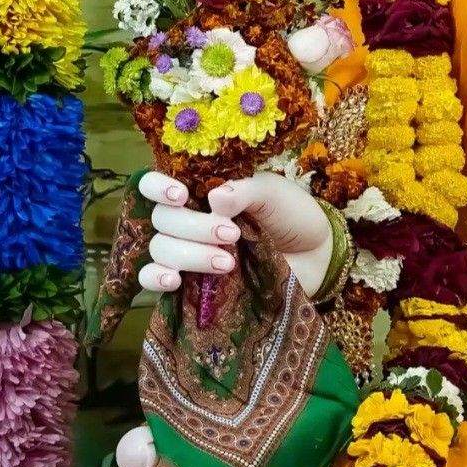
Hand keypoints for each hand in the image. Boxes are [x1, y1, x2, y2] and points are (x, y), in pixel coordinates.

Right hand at [138, 170, 333, 298]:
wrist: (314, 256)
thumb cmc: (292, 215)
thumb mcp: (274, 193)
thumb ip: (246, 191)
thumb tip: (214, 197)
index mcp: (204, 191)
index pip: (158, 184)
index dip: (157, 187)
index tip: (182, 196)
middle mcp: (189, 219)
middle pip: (162, 220)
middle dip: (195, 227)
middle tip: (233, 233)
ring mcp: (187, 251)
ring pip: (161, 249)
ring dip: (190, 254)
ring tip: (228, 261)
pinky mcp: (190, 282)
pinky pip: (152, 281)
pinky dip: (156, 279)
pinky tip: (174, 281)